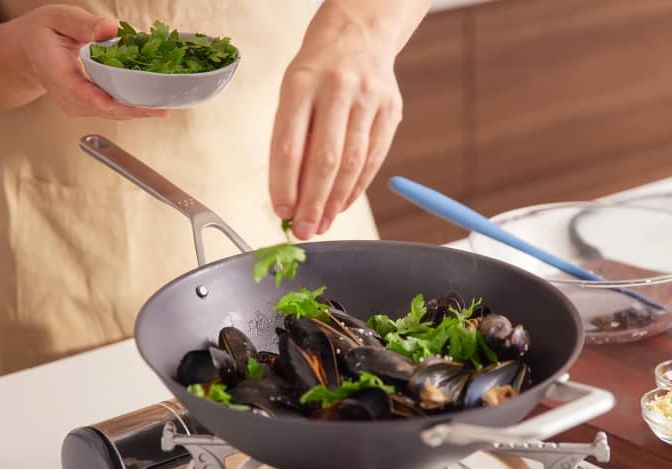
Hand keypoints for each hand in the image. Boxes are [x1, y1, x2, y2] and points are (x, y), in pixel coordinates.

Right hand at [16, 4, 165, 118]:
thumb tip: (110, 28)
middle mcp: (66, 94)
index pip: (74, 89)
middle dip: (131, 109)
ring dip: (137, 112)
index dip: (94, 97)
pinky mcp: (87, 108)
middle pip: (101, 107)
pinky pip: (113, 112)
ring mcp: (77, 105)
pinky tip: (154, 106)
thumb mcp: (60, 18)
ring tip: (164, 109)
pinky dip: (133, 109)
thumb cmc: (46, 32)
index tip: (111, 103)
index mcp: (55, 69)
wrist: (31, 51)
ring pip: (110, 114)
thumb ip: (84, 24)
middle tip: (160, 108)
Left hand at [269, 2, 403, 239]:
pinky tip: (343, 203)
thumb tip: (291, 198)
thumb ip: (292, 140)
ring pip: (353, 163)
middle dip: (313, 202)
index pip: (290, 145)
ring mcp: (368, 100)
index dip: (285, 184)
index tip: (281, 212)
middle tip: (304, 230)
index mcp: (302, 84)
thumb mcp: (293, 93)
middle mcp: (337, 89)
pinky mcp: (390, 111)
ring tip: (322, 223)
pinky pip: (374, 159)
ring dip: (336, 201)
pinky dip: (357, 187)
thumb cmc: (318, 71)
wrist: (359, 34)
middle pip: (325, 159)